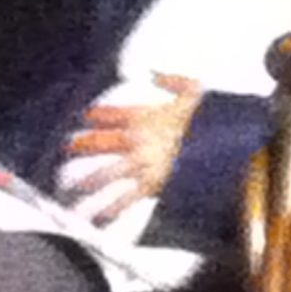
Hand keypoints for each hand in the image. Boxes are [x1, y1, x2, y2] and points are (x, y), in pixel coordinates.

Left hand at [62, 75, 200, 223]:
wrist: (222, 142)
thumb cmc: (209, 117)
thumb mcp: (195, 90)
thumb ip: (172, 80)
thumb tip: (152, 73)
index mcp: (144, 118)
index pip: (110, 115)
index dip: (96, 115)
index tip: (86, 116)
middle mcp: (137, 141)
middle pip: (101, 143)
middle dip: (83, 145)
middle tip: (69, 148)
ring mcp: (142, 164)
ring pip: (106, 174)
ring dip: (88, 182)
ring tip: (73, 189)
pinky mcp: (151, 184)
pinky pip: (125, 198)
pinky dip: (110, 209)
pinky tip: (97, 218)